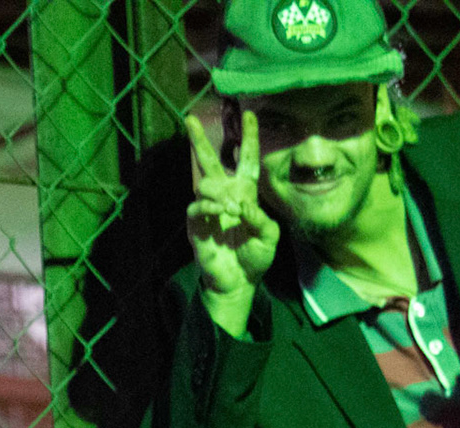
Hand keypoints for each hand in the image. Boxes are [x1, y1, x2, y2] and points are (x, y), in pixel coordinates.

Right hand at [185, 111, 278, 334]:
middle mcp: (224, 196)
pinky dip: (208, 206)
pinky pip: (196, 207)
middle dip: (199, 139)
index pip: (246, 160)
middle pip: (210, 161)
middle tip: (189, 118)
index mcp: (244, 193)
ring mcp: (208, 209)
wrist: (238, 282)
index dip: (248, 138)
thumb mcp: (270, 237)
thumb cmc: (255, 258)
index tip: (249, 114)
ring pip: (204, 184)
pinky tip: (219, 212)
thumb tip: (241, 204)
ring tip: (230, 209)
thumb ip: (261, 218)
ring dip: (218, 192)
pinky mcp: (196, 225)